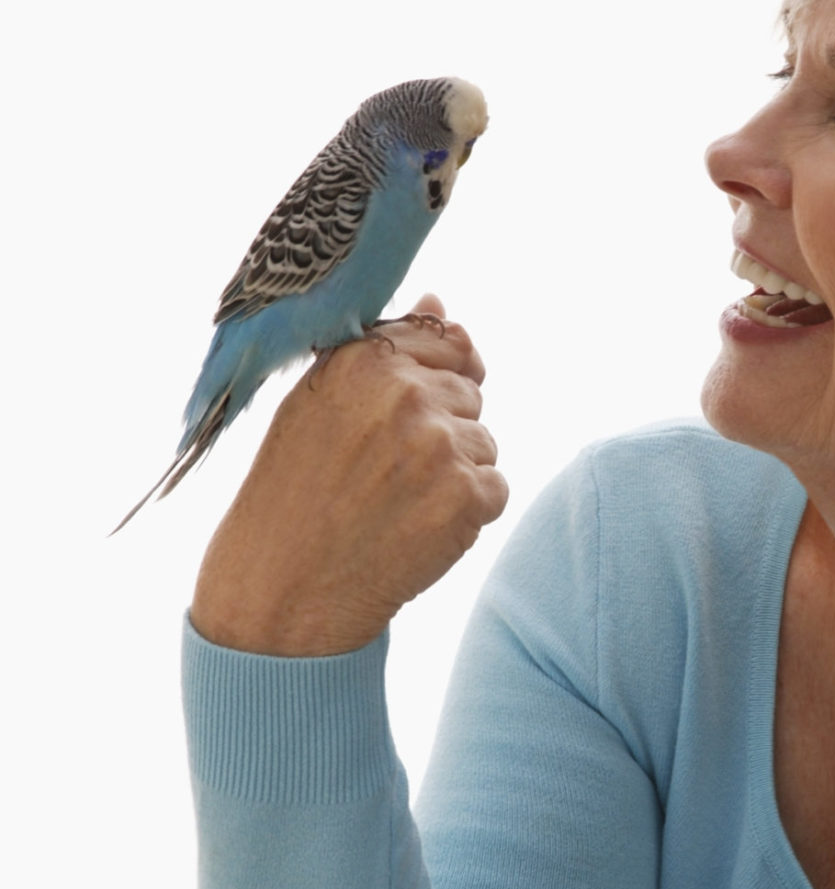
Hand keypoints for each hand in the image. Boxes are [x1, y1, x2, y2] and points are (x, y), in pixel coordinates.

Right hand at [190, 295, 507, 655]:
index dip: (436, 380)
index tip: (403, 419)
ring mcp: (440, 444)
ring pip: (484, 443)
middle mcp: (404, 394)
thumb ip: (382, 352)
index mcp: (364, 362)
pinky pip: (495, 488)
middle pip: (469, 395)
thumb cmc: (296, 493)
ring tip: (396, 503)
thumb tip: (438, 303)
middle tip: (385, 474)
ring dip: (455, 473)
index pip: (447, 341)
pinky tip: (417, 529)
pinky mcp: (468, 496)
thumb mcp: (319, 404)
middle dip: (441, 430)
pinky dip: (468, 513)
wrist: (285, 586)